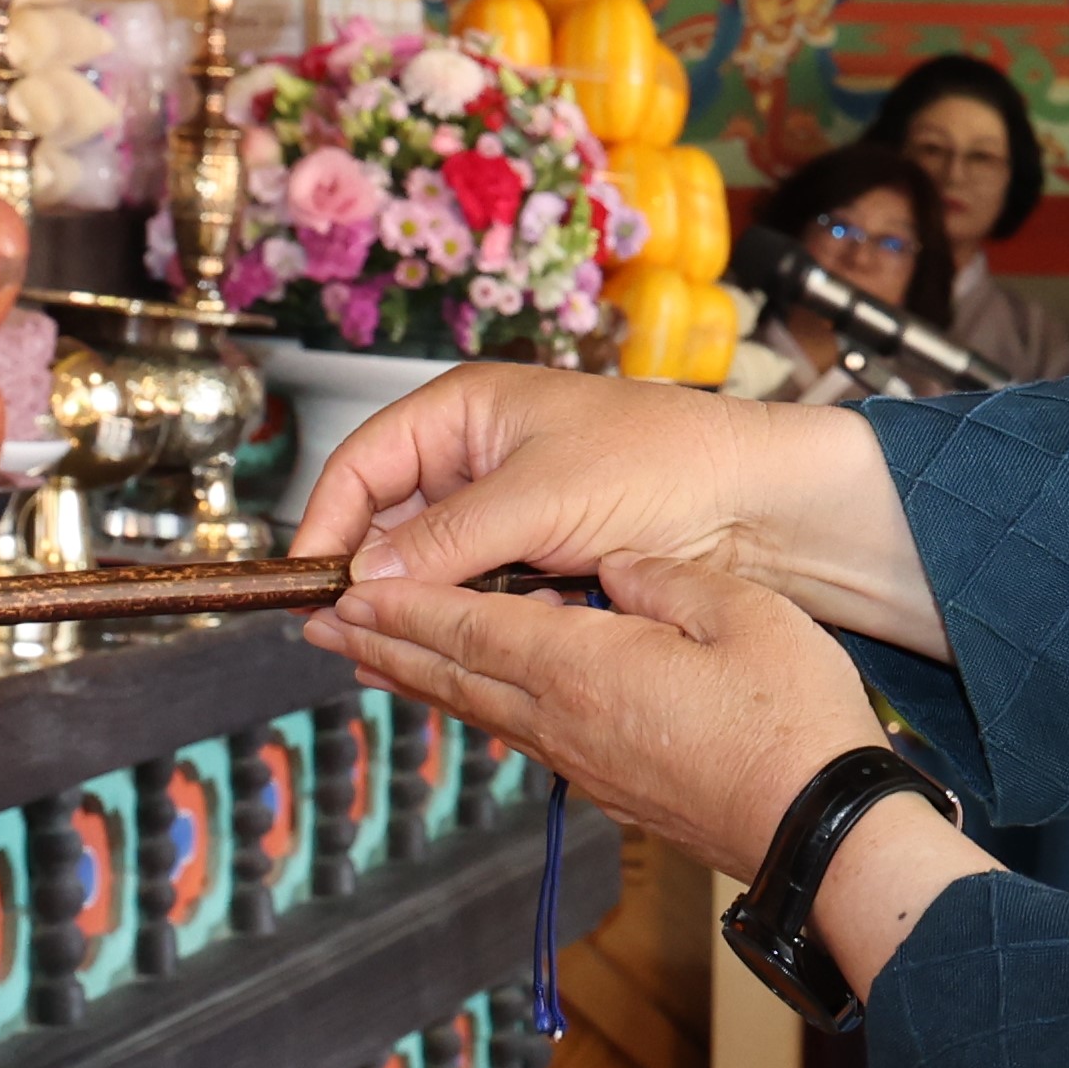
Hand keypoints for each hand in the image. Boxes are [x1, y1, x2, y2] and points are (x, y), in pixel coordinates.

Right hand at [286, 365, 944, 652]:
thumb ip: (444, 541)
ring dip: (414, 605)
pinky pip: (479, 593)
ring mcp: (509, 511)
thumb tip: (365, 579)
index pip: (364, 464)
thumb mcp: (538, 499)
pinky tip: (441, 655)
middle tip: (337, 634)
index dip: (327, 524)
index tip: (310, 584)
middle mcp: (479, 456)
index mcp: (467, 411)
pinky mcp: (540, 559)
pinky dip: (462, 620)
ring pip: (432, 566)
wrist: (758, 505)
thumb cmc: (662, 463)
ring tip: (377, 656)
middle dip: (366, 576)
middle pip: (388, 520)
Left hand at [316, 552, 896, 882]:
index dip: (400, 602)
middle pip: (452, 676)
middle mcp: (564, 722)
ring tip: (371, 661)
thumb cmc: (791, 720)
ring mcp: (585, 763)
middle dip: (381, 645)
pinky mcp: (612, 788)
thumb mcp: (735, 609)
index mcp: (581, 667)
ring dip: (420, 681)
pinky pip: (521, 737)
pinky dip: (478, 709)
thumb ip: (659, 578)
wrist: (820, 830)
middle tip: (318, 625)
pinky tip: (477, 703)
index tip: (344, 588)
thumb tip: (611, 567)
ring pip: (481, 712)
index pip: (466, 624)